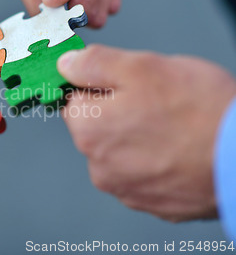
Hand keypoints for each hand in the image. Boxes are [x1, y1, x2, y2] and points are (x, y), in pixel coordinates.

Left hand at [57, 45, 235, 220]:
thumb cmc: (200, 110)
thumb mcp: (140, 66)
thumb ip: (94, 64)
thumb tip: (66, 64)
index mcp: (88, 130)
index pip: (74, 100)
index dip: (99, 86)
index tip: (123, 84)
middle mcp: (99, 166)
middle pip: (98, 127)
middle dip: (120, 111)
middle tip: (157, 102)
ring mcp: (125, 188)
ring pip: (121, 151)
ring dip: (138, 138)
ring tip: (173, 127)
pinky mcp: (151, 203)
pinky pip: (144, 174)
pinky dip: (156, 161)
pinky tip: (179, 150)